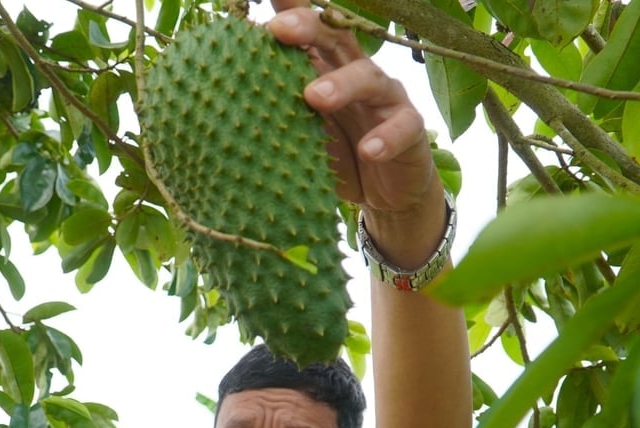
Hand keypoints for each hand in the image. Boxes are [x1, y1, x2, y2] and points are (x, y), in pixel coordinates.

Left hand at [267, 0, 439, 216]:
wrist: (382, 197)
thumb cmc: (337, 155)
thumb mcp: (302, 132)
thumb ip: (277, 108)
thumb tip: (228, 92)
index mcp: (326, 68)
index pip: (307, 32)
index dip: (288, 10)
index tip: (263, 3)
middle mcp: (357, 72)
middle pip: (335, 37)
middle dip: (308, 28)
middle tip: (279, 30)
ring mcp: (386, 98)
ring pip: (369, 77)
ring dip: (342, 84)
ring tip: (315, 98)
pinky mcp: (411, 129)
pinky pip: (403, 126)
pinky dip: (386, 137)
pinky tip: (369, 150)